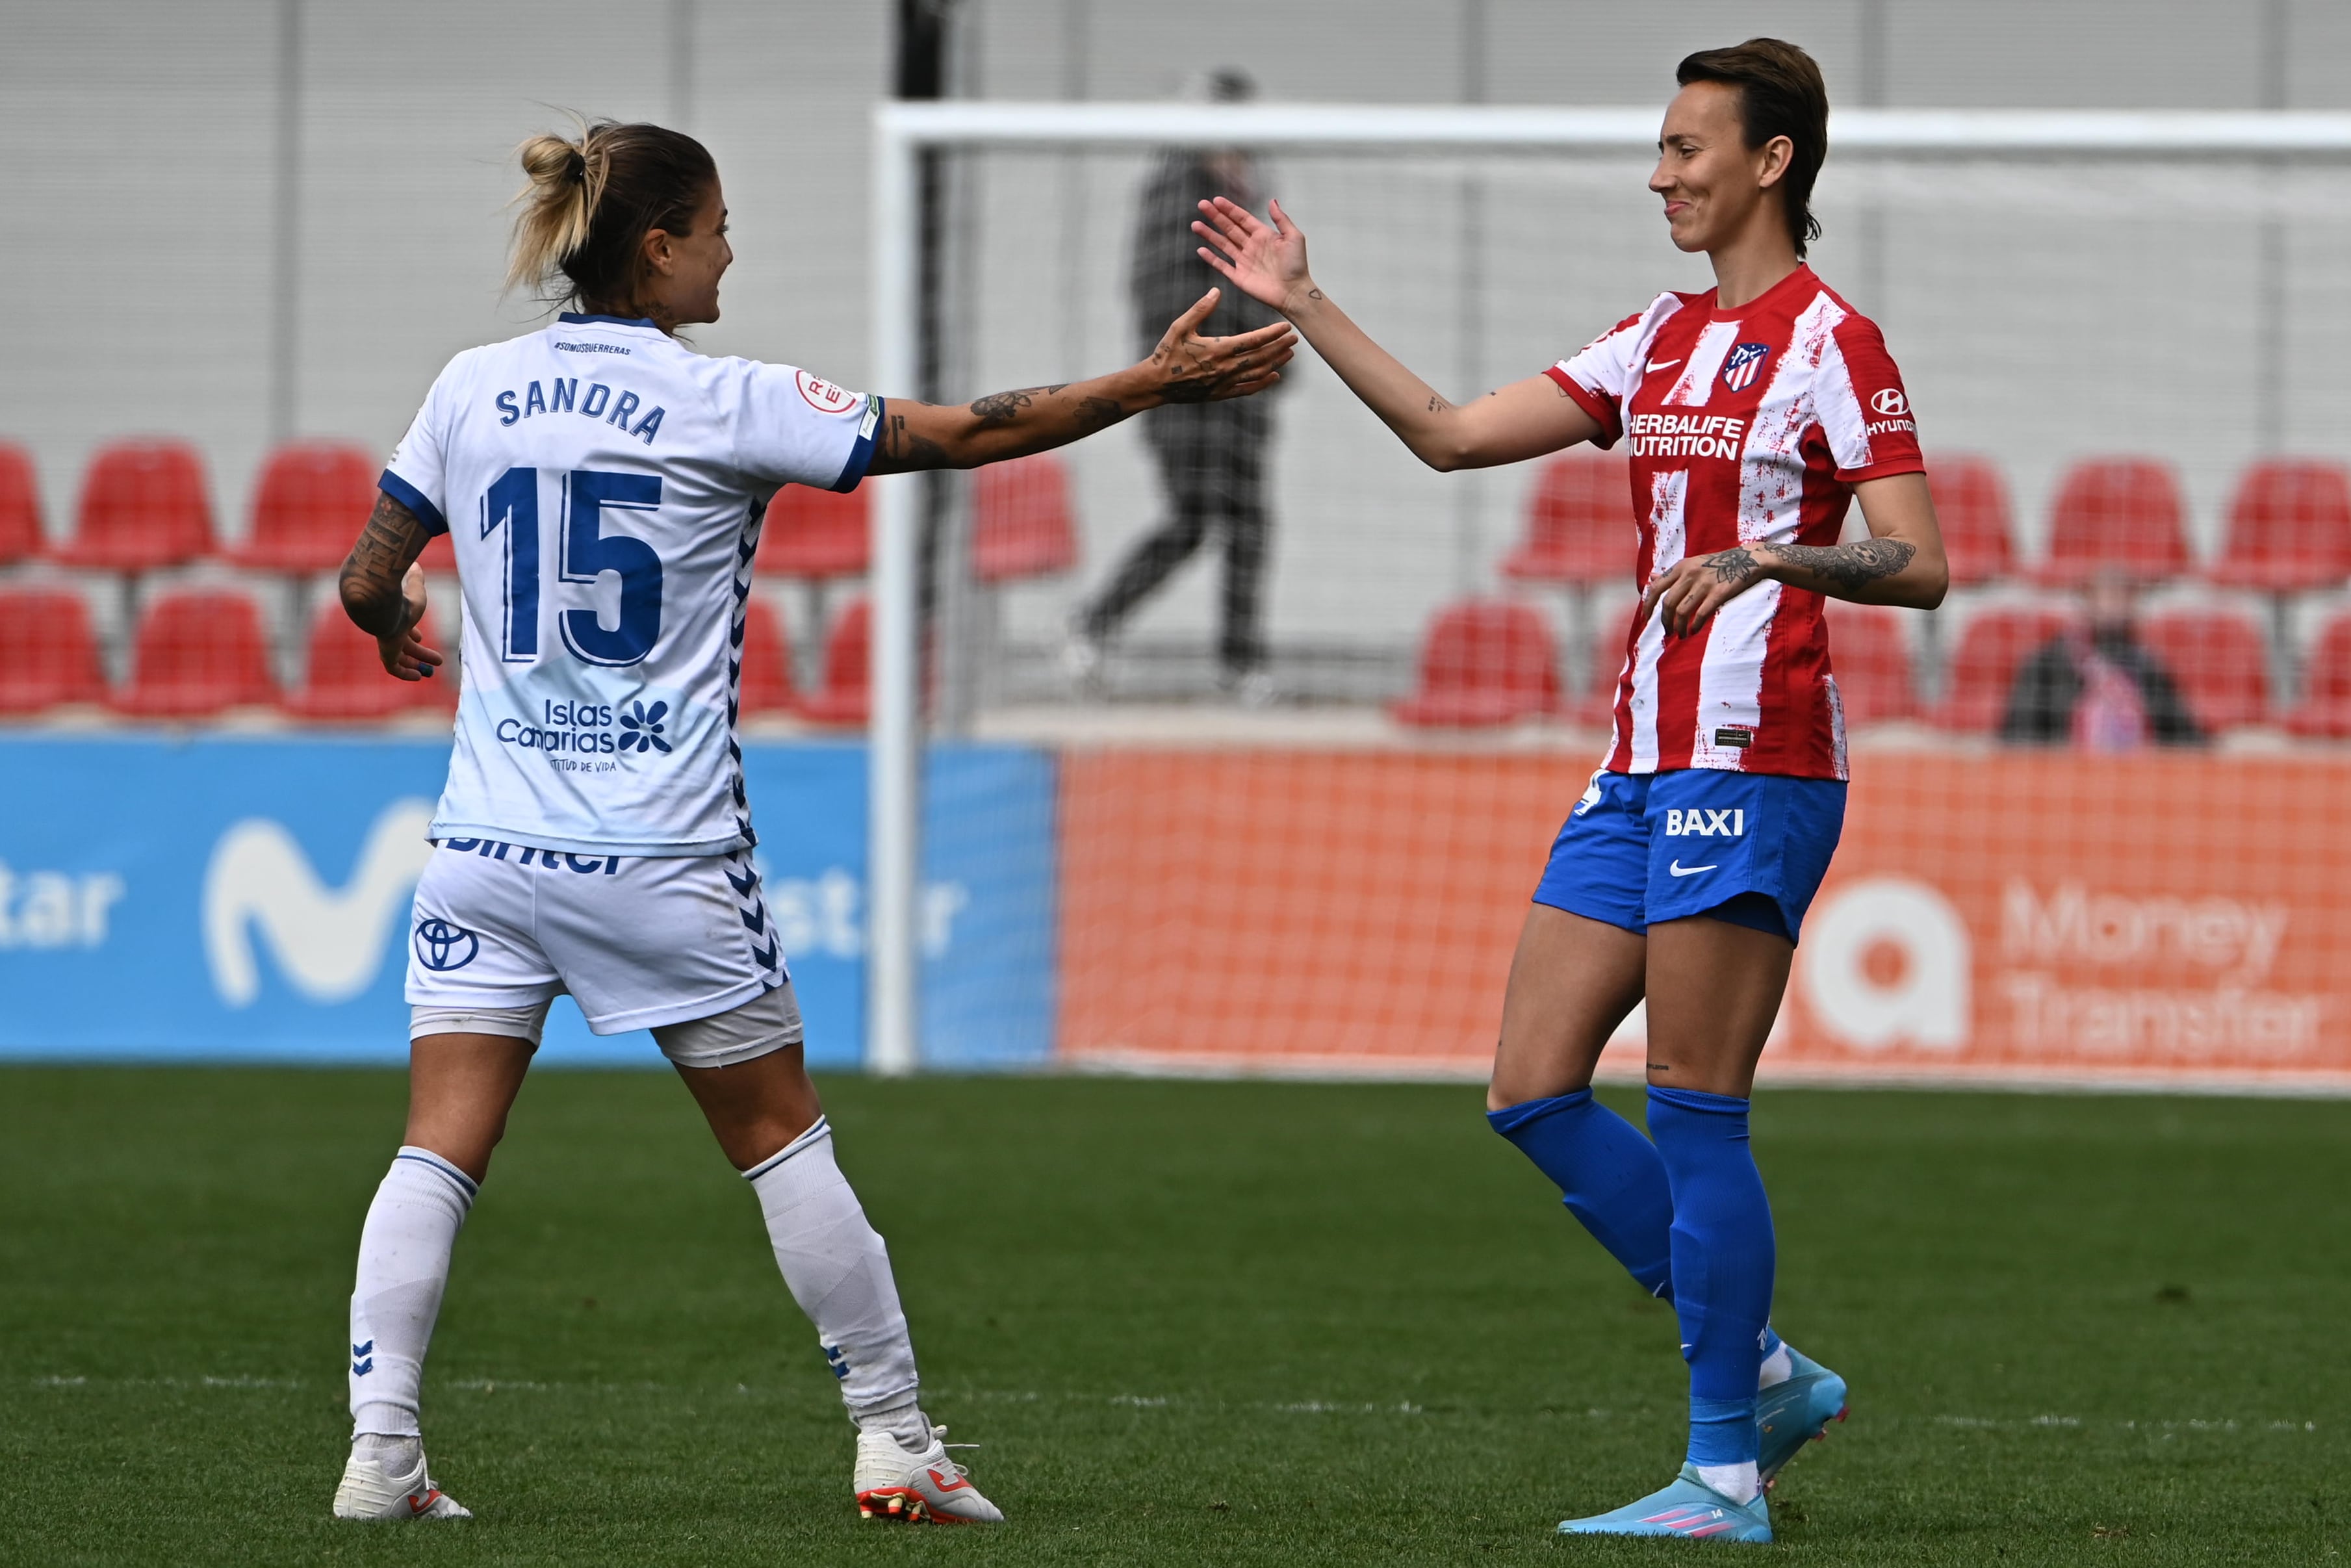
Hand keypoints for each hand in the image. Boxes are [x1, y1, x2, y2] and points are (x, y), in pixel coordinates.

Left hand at [378, 561, 444, 680]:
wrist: (379, 604)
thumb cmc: (399, 597)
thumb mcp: (415, 589)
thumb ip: (415, 579)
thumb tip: (415, 563)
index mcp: (395, 616)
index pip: (402, 627)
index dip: (412, 634)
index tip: (421, 637)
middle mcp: (390, 630)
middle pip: (404, 645)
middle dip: (420, 652)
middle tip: (437, 659)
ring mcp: (387, 642)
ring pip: (401, 658)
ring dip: (416, 664)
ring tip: (430, 671)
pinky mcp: (386, 652)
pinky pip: (394, 669)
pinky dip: (405, 674)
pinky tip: (417, 677)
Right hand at [1146, 287, 1296, 404]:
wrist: (1156, 384)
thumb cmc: (1167, 352)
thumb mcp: (1180, 327)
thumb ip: (1200, 309)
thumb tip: (1216, 291)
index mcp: (1217, 349)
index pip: (1253, 340)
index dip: (1272, 333)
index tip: (1286, 327)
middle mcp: (1225, 368)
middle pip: (1261, 357)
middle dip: (1279, 347)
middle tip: (1295, 338)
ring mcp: (1224, 383)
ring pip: (1257, 374)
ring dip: (1276, 363)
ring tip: (1289, 354)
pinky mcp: (1221, 394)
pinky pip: (1247, 390)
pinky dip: (1263, 383)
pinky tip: (1274, 376)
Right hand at [1192, 196, 1313, 314]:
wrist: (1294, 292)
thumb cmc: (1297, 265)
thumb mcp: (1294, 237)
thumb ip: (1281, 219)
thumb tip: (1272, 200)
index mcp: (1263, 235)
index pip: (1242, 219)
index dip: (1229, 209)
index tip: (1216, 200)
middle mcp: (1251, 246)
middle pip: (1229, 228)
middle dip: (1215, 217)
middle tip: (1201, 205)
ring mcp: (1243, 261)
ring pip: (1222, 244)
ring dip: (1209, 234)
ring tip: (1195, 225)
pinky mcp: (1239, 277)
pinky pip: (1222, 266)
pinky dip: (1211, 258)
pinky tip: (1201, 250)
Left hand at [1640, 546, 1775, 638]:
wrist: (1747, 560)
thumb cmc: (1716, 564)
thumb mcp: (1691, 564)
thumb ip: (1671, 574)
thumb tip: (1650, 579)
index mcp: (1680, 567)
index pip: (1656, 588)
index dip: (1648, 606)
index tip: (1646, 619)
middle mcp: (1690, 574)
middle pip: (1668, 603)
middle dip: (1664, 621)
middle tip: (1667, 632)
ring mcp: (1704, 583)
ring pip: (1682, 611)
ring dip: (1679, 627)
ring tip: (1681, 635)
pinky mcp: (1719, 593)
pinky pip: (1701, 614)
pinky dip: (1695, 626)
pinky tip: (1694, 631)